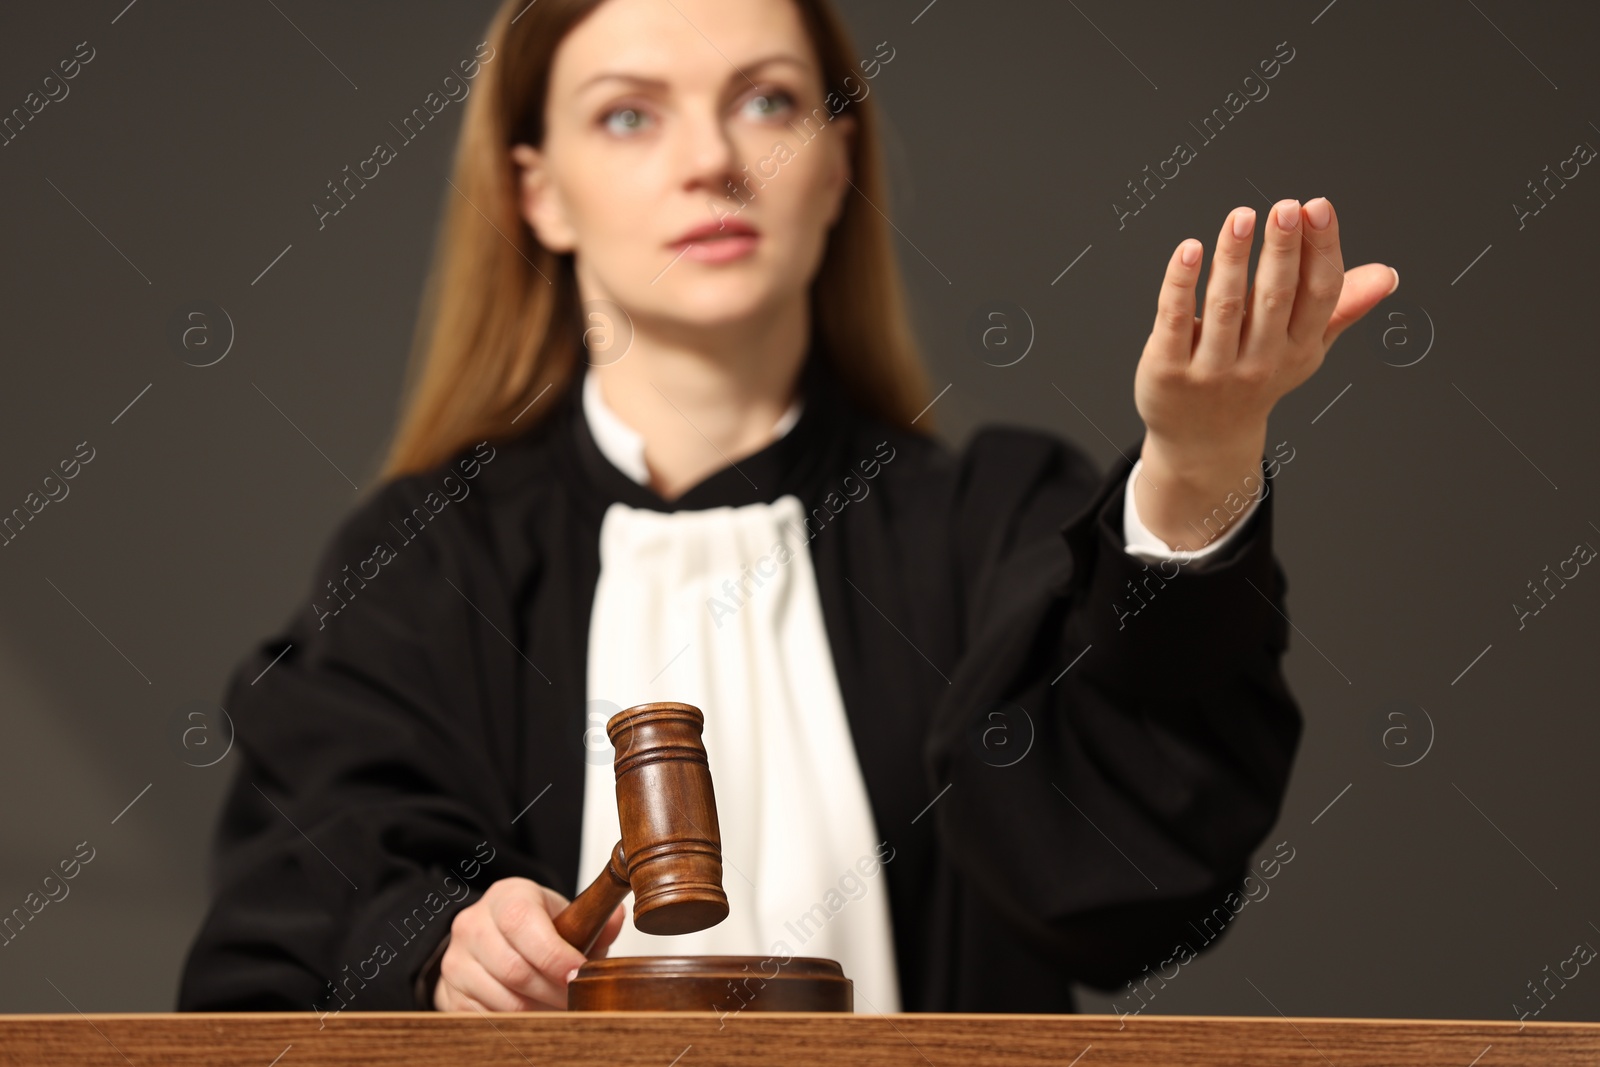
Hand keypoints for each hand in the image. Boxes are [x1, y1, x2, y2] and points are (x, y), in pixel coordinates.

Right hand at [432, 876, 625, 1011]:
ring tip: (558, 1007)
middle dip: (552, 990)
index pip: (522, 923)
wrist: (488, 936)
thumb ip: (593, 921)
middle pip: (514, 968)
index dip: (555, 954)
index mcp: (506, 896)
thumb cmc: (532, 926)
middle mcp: (473, 923)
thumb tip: (616, 919)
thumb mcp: (561, 915)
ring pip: (501, 998)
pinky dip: (515, 1023)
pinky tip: (534, 1013)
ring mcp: (456, 959)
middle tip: (575, 999)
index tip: (580, 974)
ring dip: (537, 1010)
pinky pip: (485, 1017)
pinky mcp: (449, 992)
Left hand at [1131, 197, 1396, 550]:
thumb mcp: (1303, 351)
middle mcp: (1261, 362)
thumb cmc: (1253, 381)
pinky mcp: (1169, 370)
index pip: (1318, 294)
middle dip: (1282, 250)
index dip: (1321, 249)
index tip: (1317, 207)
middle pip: (1276, 298)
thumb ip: (1340, 308)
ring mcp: (1213, 370)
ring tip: (1241, 217)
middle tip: (1284, 207)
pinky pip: (1177, 320)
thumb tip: (1387, 275)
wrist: (1201, 441)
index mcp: (1299, 349)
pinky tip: (1190, 249)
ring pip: (1226, 306)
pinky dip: (1182, 283)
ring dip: (1234, 258)